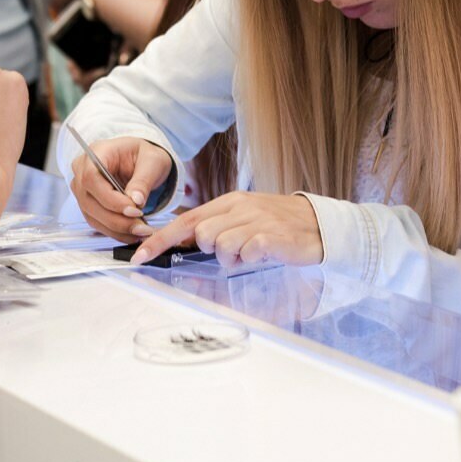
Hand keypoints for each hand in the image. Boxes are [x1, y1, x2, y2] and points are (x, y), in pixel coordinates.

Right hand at [70, 137, 175, 241]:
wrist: (142, 161)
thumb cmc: (145, 156)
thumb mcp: (152, 162)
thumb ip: (143, 180)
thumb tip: (136, 201)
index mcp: (97, 152)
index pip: (91, 178)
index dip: (110, 198)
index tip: (134, 210)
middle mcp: (83, 170)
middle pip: (89, 201)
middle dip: (116, 219)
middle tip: (141, 227)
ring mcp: (82, 189)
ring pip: (92, 215)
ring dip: (117, 228)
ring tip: (141, 232)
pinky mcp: (88, 204)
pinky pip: (97, 222)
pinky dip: (115, 231)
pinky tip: (132, 234)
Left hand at [129, 190, 322, 269]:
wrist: (320, 224)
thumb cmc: (279, 224)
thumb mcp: (245, 218)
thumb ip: (217, 225)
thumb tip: (185, 242)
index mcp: (229, 202)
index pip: (186, 220)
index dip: (160, 239)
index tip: (140, 255)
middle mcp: (240, 207)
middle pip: (202, 234)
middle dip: (212, 250)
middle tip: (236, 251)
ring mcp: (256, 221)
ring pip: (221, 246)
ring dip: (233, 258)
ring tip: (253, 252)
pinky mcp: (272, 236)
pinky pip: (246, 253)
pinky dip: (251, 259)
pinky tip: (264, 254)